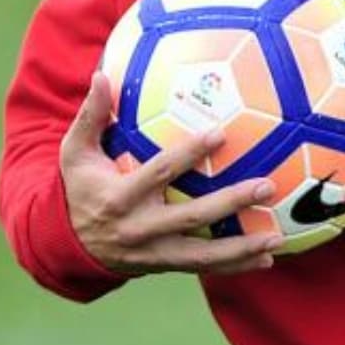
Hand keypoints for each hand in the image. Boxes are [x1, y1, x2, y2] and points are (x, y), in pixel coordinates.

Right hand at [58, 73, 284, 275]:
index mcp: (119, 197)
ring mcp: (153, 252)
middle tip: (266, 184)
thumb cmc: (79, 187)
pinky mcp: (163, 265)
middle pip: (191, 216)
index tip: (220, 134)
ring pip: (202, 253)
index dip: (188, 155)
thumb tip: (100, 76)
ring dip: (241, 246)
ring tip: (277, 236)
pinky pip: (203, 267)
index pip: (158, 173)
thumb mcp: (74, 152)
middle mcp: (139, 228)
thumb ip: (90, 116)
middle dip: (230, 202)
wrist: (67, 244)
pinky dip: (235, 266)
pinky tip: (267, 258)